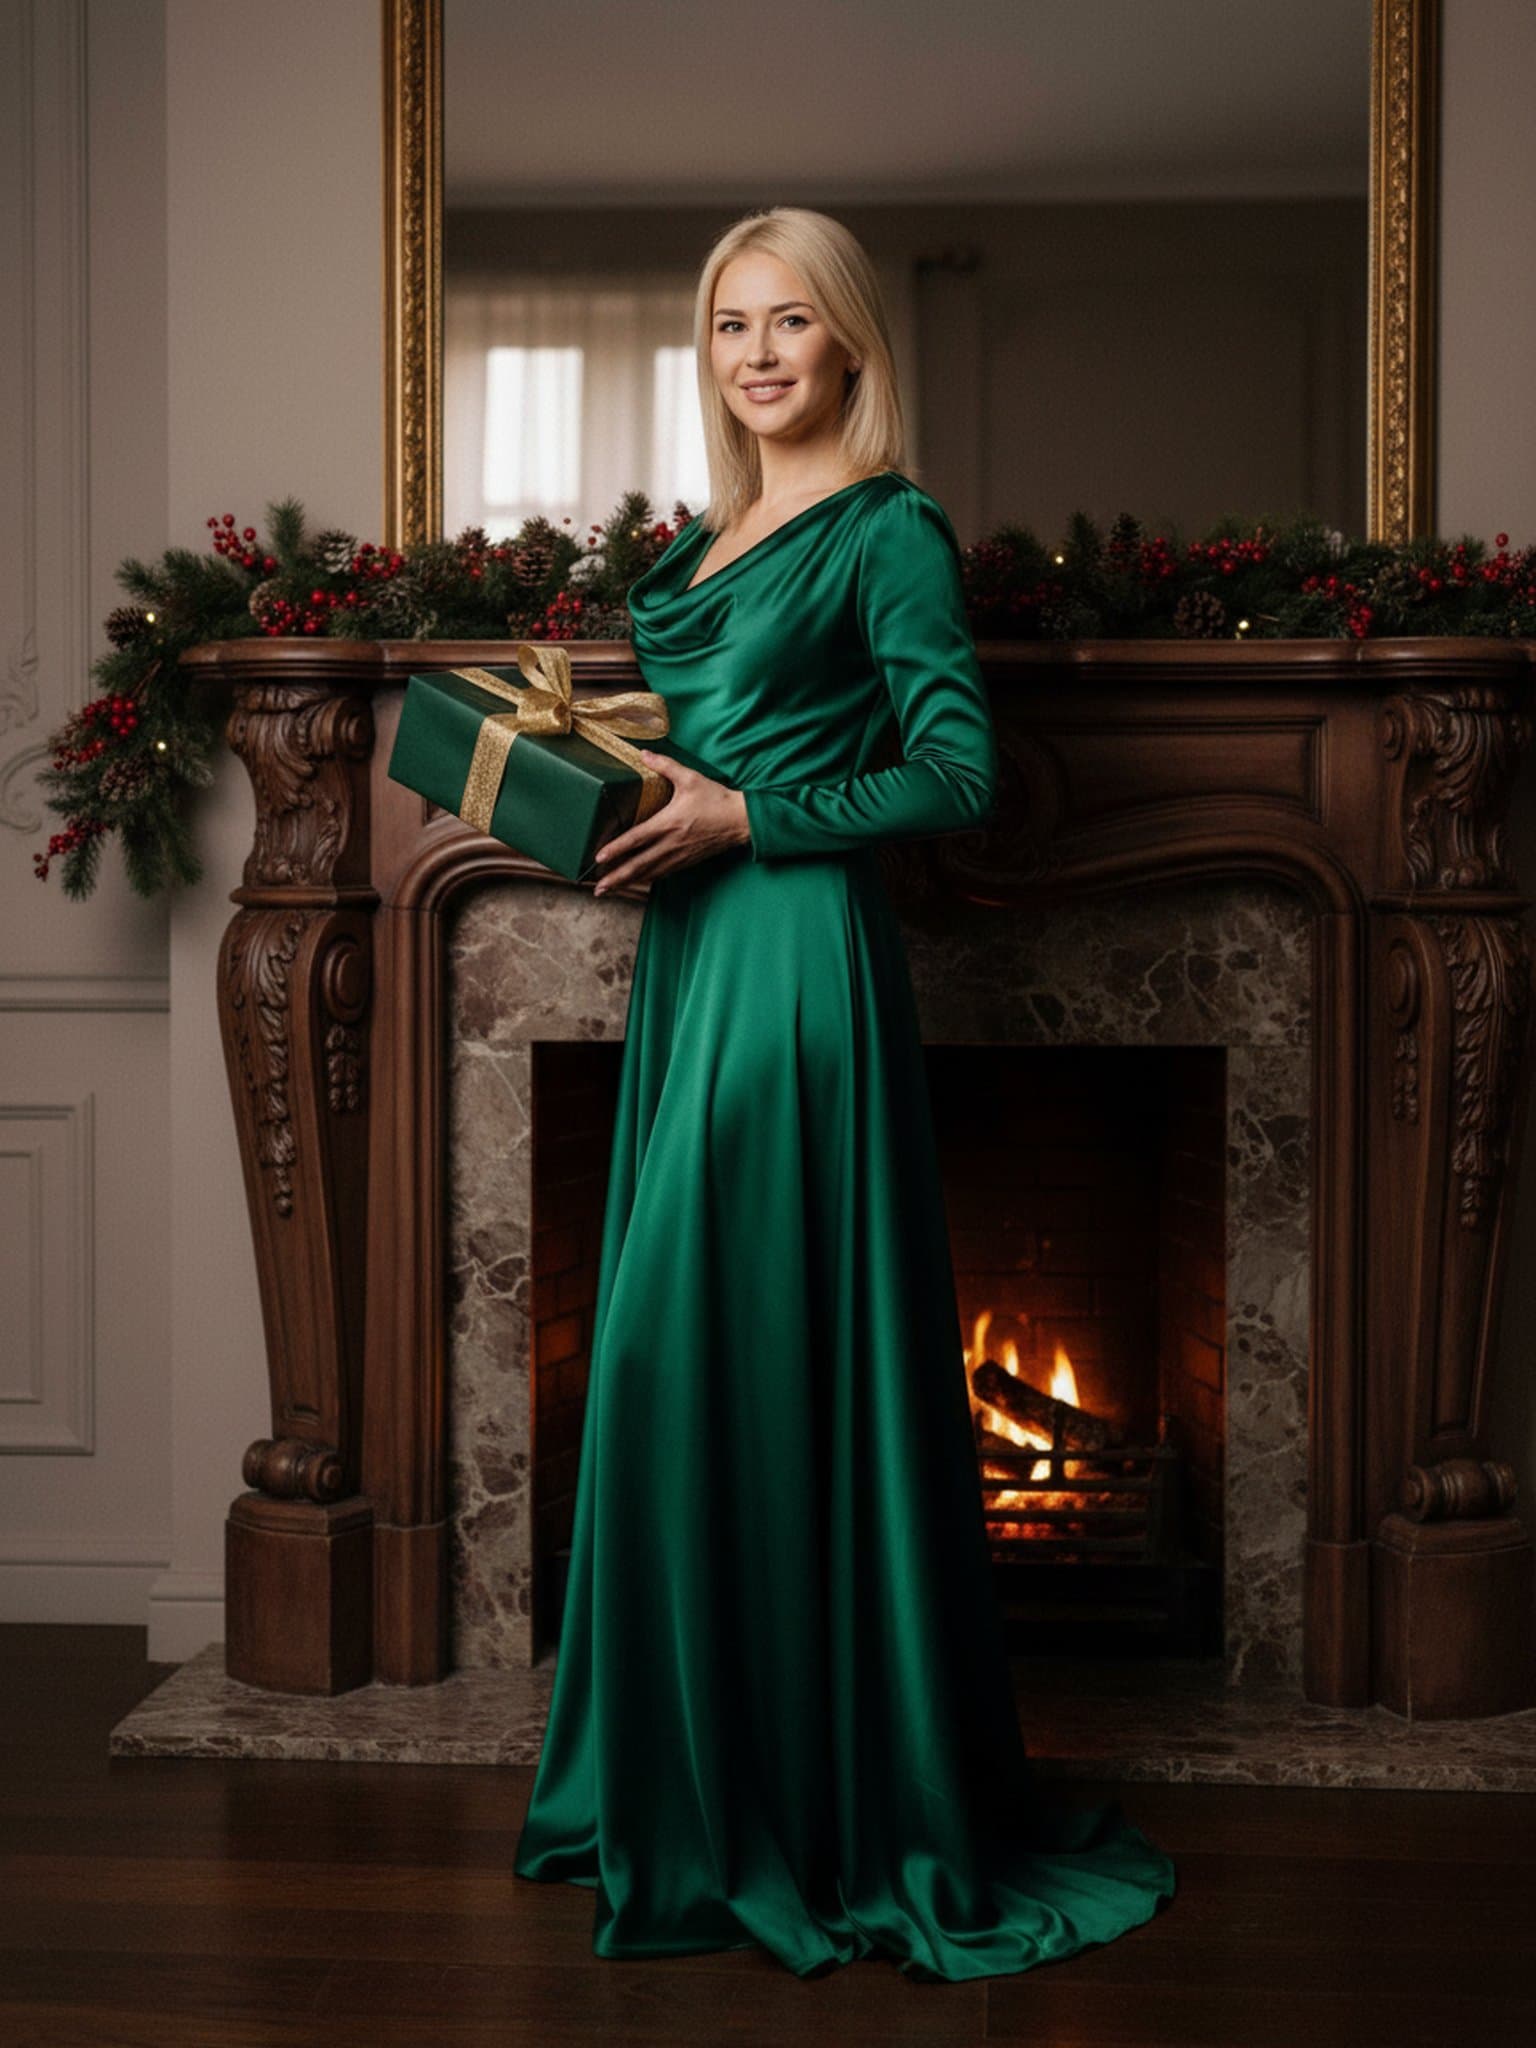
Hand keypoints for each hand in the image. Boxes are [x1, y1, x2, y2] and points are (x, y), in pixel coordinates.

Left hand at [591, 752, 749, 895]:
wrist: (741, 821)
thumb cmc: (716, 799)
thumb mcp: (690, 778)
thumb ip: (665, 765)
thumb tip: (643, 753)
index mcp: (668, 823)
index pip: (636, 839)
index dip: (616, 849)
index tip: (598, 858)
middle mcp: (671, 844)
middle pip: (638, 865)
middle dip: (617, 877)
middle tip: (597, 888)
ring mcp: (679, 856)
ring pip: (649, 873)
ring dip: (628, 882)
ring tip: (609, 889)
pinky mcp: (687, 861)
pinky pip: (662, 874)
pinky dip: (646, 879)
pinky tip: (635, 882)